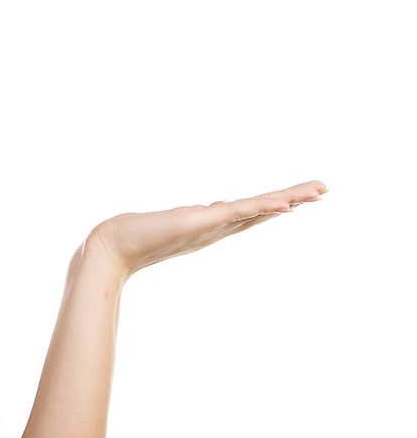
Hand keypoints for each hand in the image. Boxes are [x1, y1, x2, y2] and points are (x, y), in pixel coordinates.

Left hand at [87, 180, 327, 277]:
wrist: (113, 248)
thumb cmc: (135, 237)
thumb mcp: (170, 223)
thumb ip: (191, 218)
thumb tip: (209, 210)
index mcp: (211, 225)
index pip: (252, 212)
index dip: (278, 204)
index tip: (304, 196)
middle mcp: (215, 227)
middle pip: (262, 211)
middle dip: (293, 200)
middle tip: (324, 189)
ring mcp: (210, 226)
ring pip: (255, 211)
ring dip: (285, 201)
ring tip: (314, 193)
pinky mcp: (198, 224)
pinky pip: (236, 214)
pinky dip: (258, 209)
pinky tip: (279, 205)